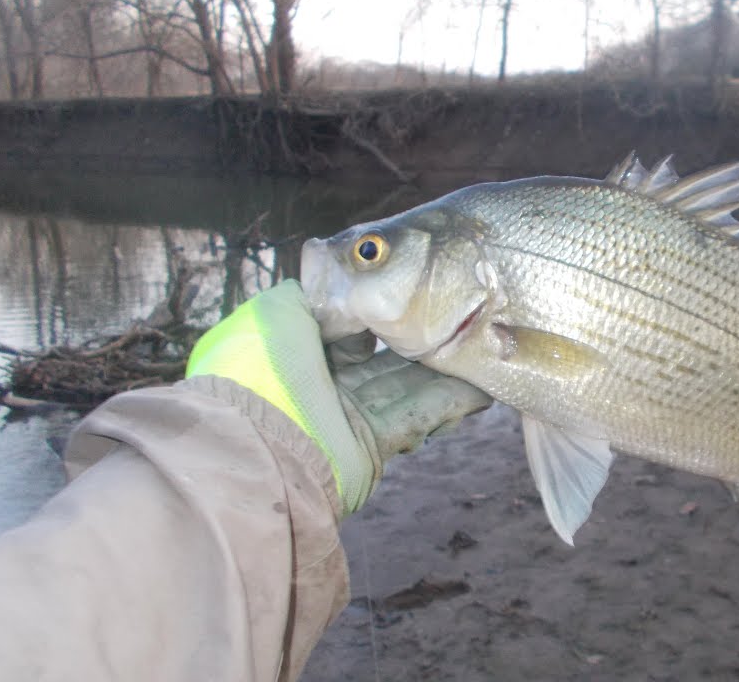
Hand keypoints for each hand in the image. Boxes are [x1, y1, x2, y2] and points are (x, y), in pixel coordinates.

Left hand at [186, 280, 491, 512]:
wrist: (255, 447)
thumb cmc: (257, 369)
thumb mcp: (276, 311)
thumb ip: (313, 294)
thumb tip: (346, 291)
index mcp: (296, 350)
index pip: (350, 328)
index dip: (384, 311)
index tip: (420, 292)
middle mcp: (322, 383)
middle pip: (384, 358)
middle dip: (422, 340)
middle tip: (464, 318)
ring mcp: (346, 417)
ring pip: (407, 385)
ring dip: (445, 370)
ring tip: (484, 349)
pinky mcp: (370, 447)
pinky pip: (416, 417)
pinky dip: (450, 403)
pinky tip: (480, 387)